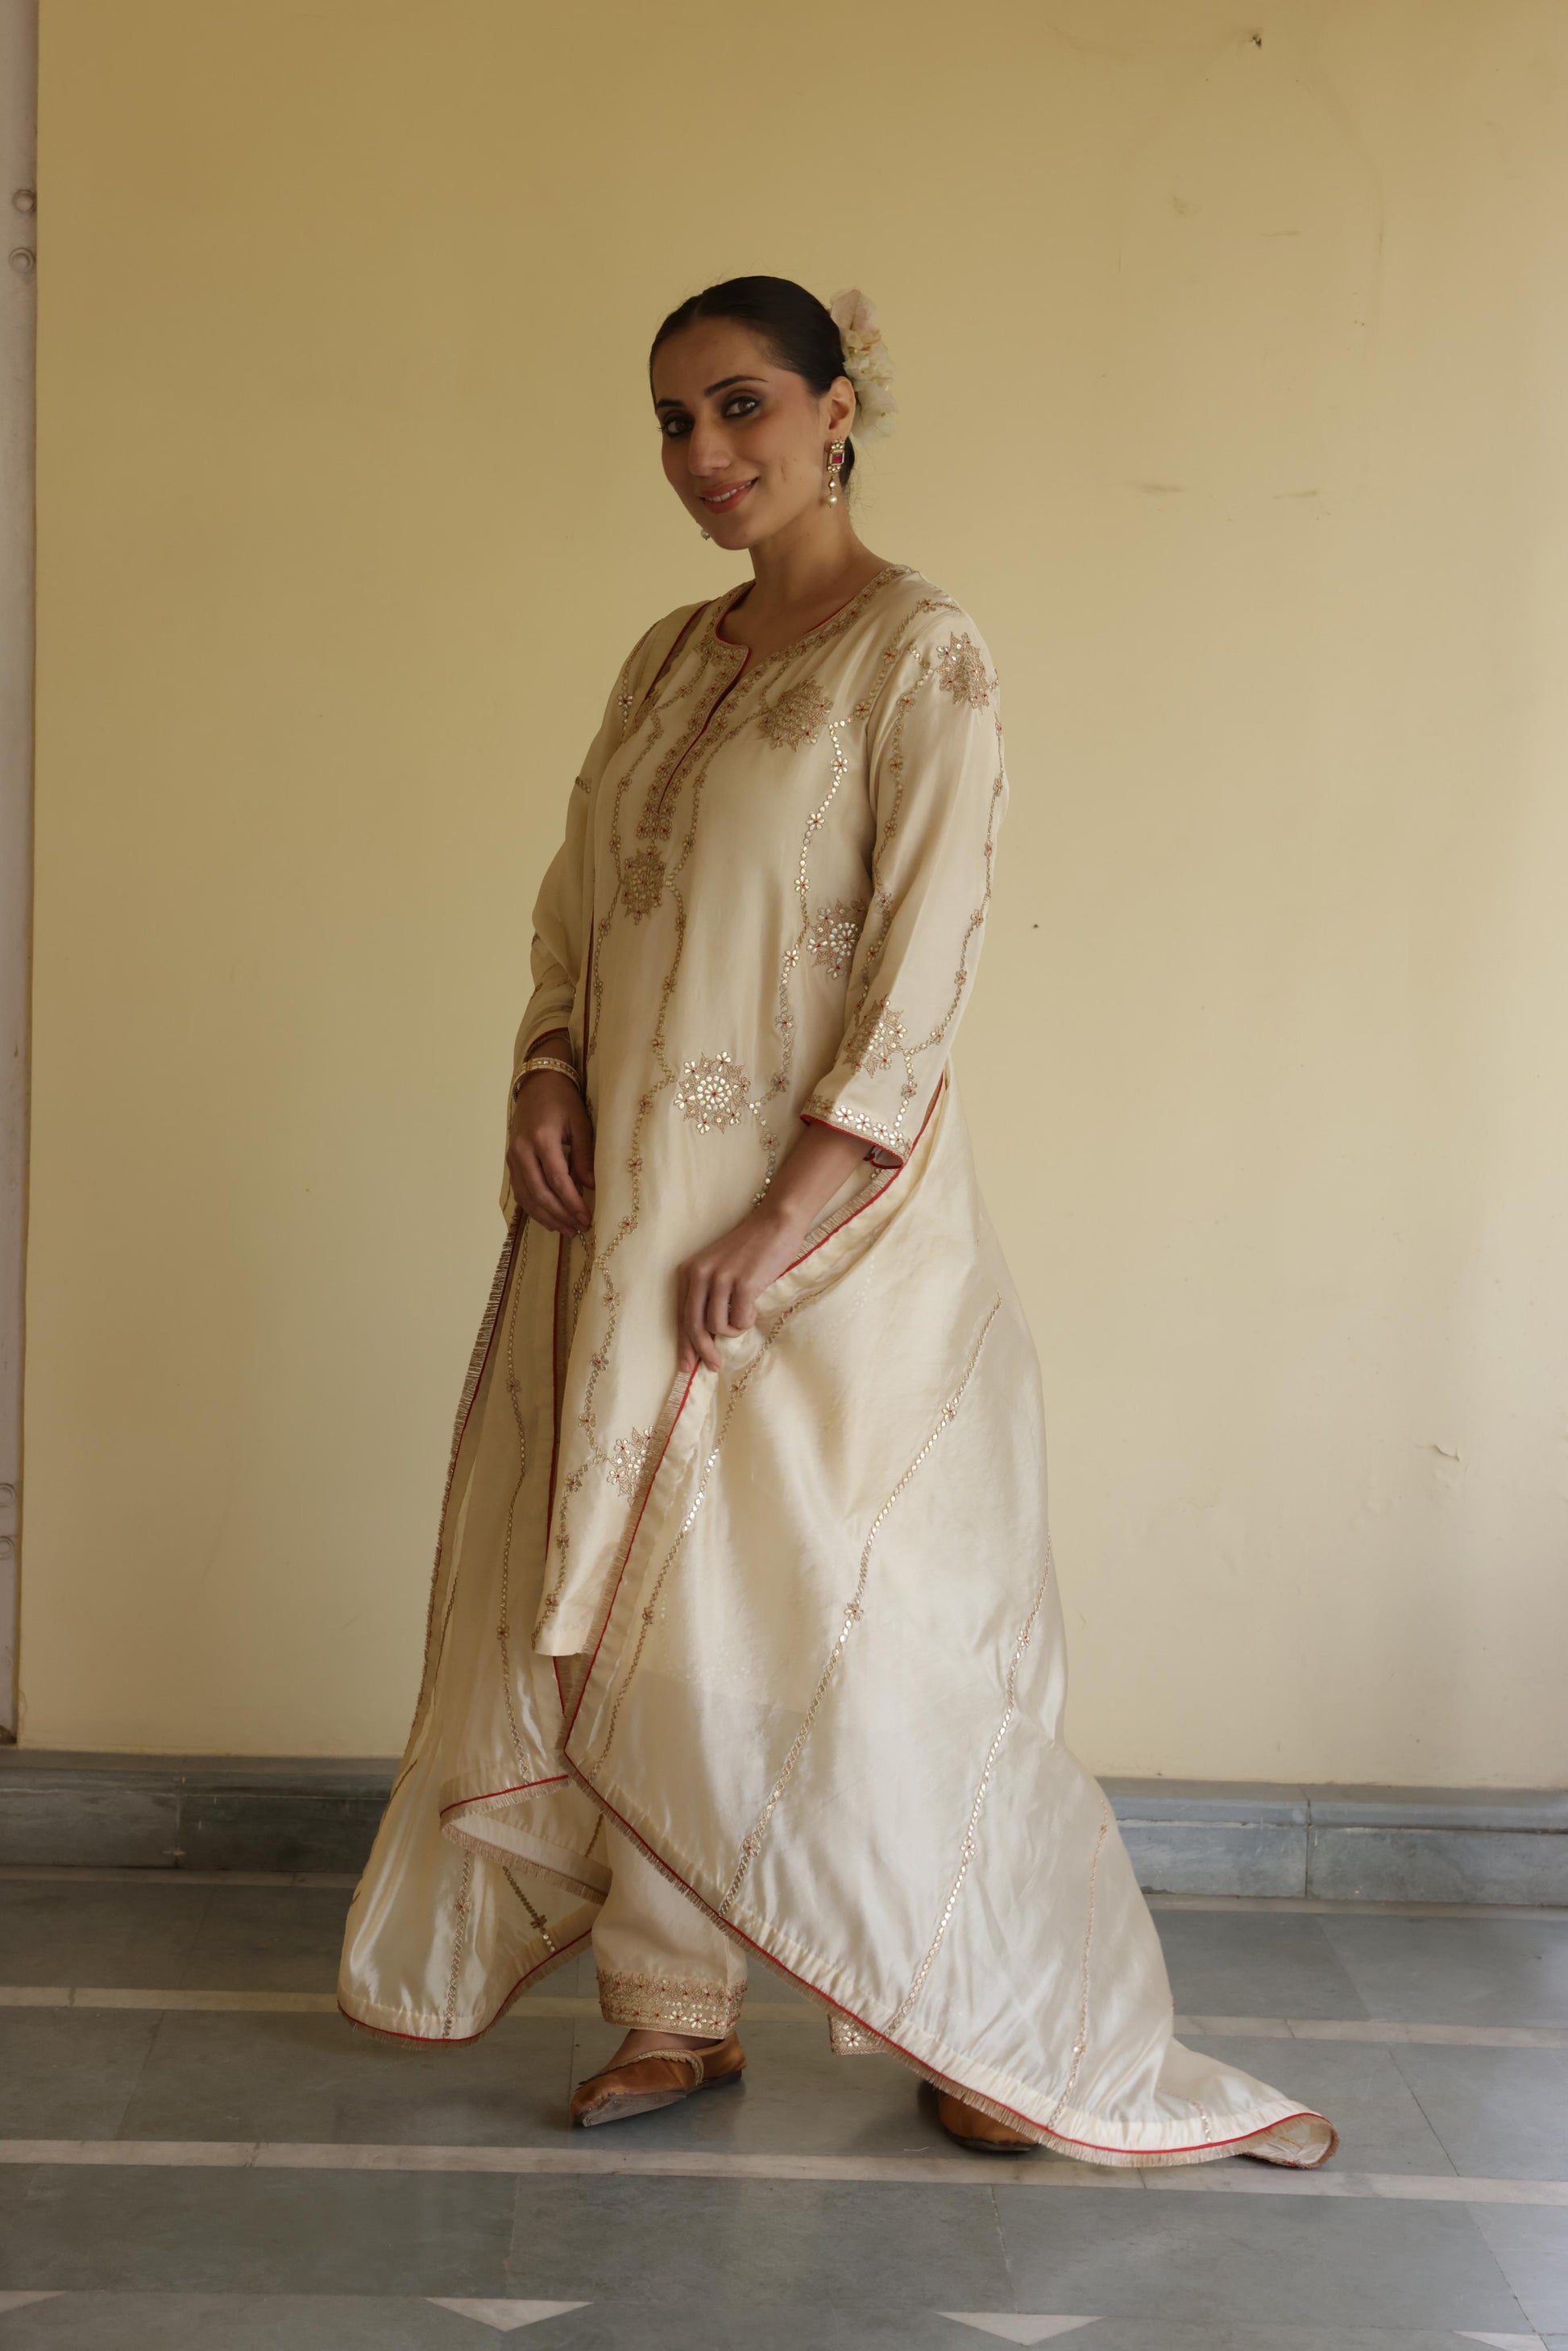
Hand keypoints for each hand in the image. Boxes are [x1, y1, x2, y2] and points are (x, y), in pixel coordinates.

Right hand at [507, 1042, 594, 1236]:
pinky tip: (549, 1218)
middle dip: (560, 1215)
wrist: (538, 1082)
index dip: (572, 1203)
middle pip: (540, 1193)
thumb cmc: (563, 1100)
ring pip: (526, 1196)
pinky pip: (520, 1191)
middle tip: (578, 1229)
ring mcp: (513, 1157)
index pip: (558, 1180)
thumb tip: (591, 1187)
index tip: (587, 1219)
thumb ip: (585, 1155)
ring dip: (546, 1216)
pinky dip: (534, 1208)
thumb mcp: (580, 1123)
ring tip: (566, 1230)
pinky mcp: (510, 1161)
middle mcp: (522, 1150)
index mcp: (542, 1139)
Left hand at [676, 1199, 805, 1374]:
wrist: (776, 1223)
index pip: (682, 1315)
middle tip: (714, 1365)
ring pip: (718, 1325)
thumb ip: (708, 1294)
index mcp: (691, 1270)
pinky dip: (747, 1320)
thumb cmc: (751, 1248)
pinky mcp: (744, 1284)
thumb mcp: (719, 1267)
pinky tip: (754, 1308)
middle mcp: (701, 1274)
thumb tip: (706, 1335)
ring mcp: (721, 1278)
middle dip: (703, 1350)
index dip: (684, 1343)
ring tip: (745, 1314)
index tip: (686, 1365)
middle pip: (694, 1325)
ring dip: (733, 1328)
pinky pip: (740, 1320)